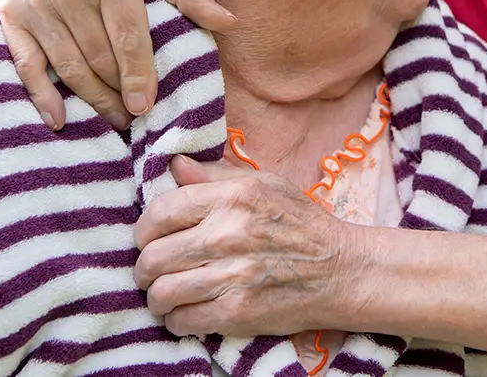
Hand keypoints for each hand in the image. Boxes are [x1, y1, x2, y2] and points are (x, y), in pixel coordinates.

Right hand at [0, 0, 236, 129]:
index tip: (146, 105)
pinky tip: (59, 119)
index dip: (139, 77)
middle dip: (118, 93)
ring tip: (111, 118)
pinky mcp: (11, 11)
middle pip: (98, 58)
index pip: (128, 39)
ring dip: (90, 99)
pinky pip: (25, 62)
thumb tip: (227, 22)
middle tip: (133, 117)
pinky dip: (40, 95)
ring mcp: (36, 0)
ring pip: (67, 66)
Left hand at [133, 156, 365, 336]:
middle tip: (153, 270)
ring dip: (157, 297)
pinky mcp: (238, 312)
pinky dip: (177, 319)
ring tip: (165, 293)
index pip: (160, 212)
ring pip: (161, 292)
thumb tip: (174, 165)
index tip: (149, 238)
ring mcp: (233, 276)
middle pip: (153, 257)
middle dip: (145, 267)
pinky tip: (187, 311)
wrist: (342, 270)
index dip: (144, 229)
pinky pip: (182, 321)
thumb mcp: (265, 184)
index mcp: (234, 198)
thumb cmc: (301, 223)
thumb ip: (216, 175)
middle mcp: (229, 235)